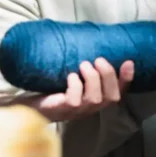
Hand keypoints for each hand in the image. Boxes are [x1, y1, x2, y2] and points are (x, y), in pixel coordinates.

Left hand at [0, 58, 134, 121]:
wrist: (27, 104)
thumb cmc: (52, 89)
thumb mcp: (72, 78)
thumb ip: (85, 69)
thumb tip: (91, 44)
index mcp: (96, 100)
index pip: (119, 92)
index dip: (126, 79)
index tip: (128, 62)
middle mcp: (90, 109)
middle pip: (111, 96)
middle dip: (108, 76)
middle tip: (98, 59)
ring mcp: (77, 112)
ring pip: (95, 98)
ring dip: (92, 78)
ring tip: (83, 64)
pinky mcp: (63, 110)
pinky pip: (75, 100)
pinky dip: (75, 85)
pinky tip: (69, 76)